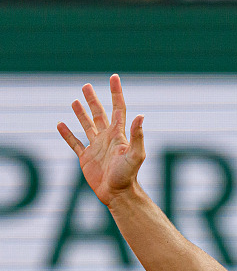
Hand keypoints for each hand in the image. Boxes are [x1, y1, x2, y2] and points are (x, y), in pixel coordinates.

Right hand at [57, 74, 144, 205]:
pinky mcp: (86, 158)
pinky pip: (75, 143)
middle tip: (86, 86)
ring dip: (81, 113)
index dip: (116, 92)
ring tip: (75, 101)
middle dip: (93, 100)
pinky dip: (67, 134)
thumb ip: (137, 135)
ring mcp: (96, 147)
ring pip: (87, 125)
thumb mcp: (135, 154)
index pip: (118, 108)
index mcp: (118, 134)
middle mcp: (107, 138)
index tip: (114, 77)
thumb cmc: (128, 175)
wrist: (117, 193)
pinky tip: (61, 125)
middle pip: (100, 114)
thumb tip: (140, 116)